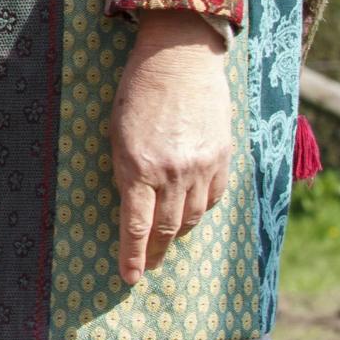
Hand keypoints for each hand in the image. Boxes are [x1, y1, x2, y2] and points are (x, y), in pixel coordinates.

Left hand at [109, 12, 234, 285]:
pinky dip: (202, 209)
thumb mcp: (116, 132)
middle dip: (155, 250)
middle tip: (148, 265)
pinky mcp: (224, 158)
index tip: (129, 279)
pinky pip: (215, 198)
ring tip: (167, 239)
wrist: (179, 60)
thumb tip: (131, 205)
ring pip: (193, 217)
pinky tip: (192, 211)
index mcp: (138, 166)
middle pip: (166, 227)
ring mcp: (202, 167)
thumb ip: (125, 171)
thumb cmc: (136, 92)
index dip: (132, 256)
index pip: (135, 225)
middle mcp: (173, 172)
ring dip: (178, 231)